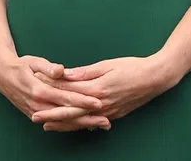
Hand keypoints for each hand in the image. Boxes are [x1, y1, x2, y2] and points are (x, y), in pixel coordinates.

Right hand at [0, 55, 107, 130]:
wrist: (2, 76)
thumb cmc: (21, 66)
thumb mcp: (34, 62)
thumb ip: (48, 67)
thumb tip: (60, 70)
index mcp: (39, 90)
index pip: (65, 98)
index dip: (82, 101)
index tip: (97, 102)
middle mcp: (38, 105)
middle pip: (66, 115)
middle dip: (87, 118)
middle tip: (106, 120)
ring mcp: (36, 112)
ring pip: (63, 122)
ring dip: (83, 124)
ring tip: (102, 125)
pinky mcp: (36, 115)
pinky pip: (57, 123)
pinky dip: (72, 125)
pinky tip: (87, 125)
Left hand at [34, 57, 172, 130]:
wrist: (156, 78)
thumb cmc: (133, 67)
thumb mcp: (108, 64)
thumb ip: (85, 72)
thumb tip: (66, 74)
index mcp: (97, 89)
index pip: (69, 92)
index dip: (52, 91)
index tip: (38, 89)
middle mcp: (100, 104)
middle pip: (71, 112)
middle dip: (51, 115)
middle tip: (34, 116)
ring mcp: (107, 112)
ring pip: (80, 121)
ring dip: (62, 124)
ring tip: (47, 125)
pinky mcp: (114, 115)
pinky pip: (93, 123)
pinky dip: (80, 125)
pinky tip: (72, 126)